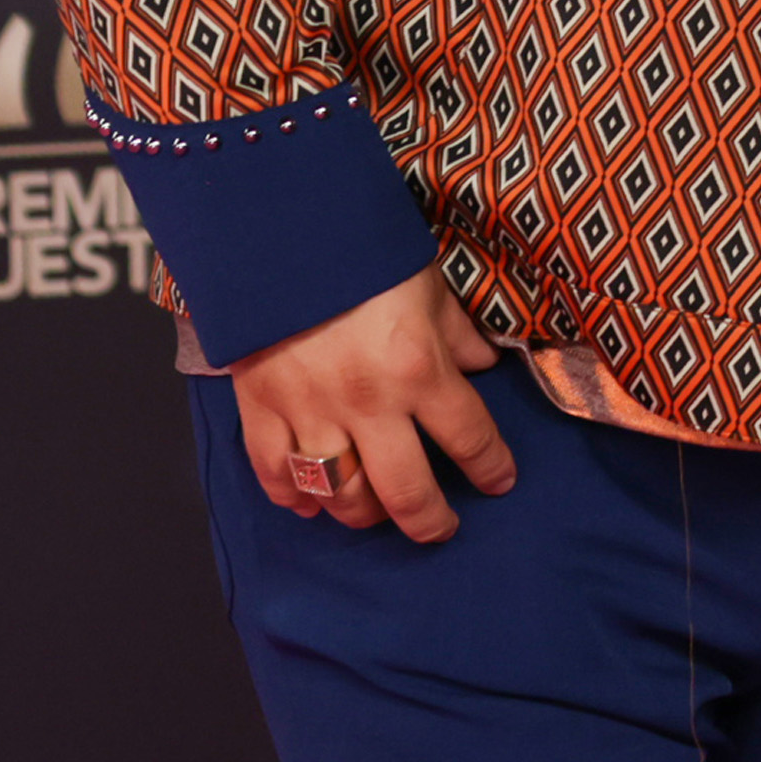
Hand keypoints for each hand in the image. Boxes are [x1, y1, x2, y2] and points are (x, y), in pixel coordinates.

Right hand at [230, 264, 521, 542]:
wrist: (274, 233)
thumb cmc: (363, 255)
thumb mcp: (429, 286)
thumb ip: (457, 334)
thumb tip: (484, 366)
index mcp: (419, 370)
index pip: (470, 438)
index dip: (492, 467)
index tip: (500, 482)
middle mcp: (367, 404)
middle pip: (405, 491)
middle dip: (430, 521)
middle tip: (442, 529)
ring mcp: (309, 412)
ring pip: (339, 494)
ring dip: (363, 515)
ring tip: (378, 514)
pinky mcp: (260, 409)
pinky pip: (274, 473)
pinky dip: (293, 497)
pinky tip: (310, 505)